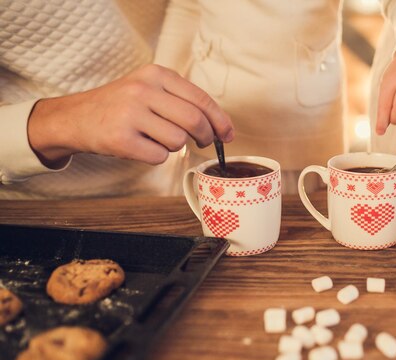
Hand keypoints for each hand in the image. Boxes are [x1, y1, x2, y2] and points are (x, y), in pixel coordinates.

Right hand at [28, 64, 233, 166]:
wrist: (75, 117)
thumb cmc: (121, 106)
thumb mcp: (149, 89)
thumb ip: (182, 101)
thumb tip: (222, 128)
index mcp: (156, 74)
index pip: (201, 99)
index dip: (220, 121)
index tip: (228, 135)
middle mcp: (143, 90)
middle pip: (194, 121)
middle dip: (205, 137)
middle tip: (203, 143)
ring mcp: (130, 113)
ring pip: (178, 141)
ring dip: (174, 147)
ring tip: (156, 138)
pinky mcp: (120, 138)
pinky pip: (159, 156)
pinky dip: (156, 157)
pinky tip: (141, 146)